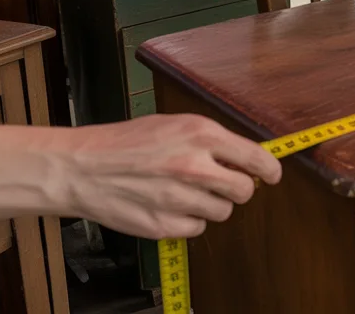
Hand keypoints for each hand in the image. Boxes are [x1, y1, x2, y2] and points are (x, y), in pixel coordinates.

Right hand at [60, 114, 281, 239]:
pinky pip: (197, 229)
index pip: (255, 158)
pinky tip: (169, 206)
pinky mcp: (164, 225)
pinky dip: (188, 221)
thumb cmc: (125, 142)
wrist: (82, 167)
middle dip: (238, 189)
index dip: (270, 169)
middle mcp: (194, 166)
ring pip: (222, 212)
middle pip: (245, 190)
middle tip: (222, 184)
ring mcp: (180, 198)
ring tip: (184, 192)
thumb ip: (210, 140)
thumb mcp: (173, 125)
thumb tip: (244, 155)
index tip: (272, 174)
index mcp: (200, 134)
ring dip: (210, 205)